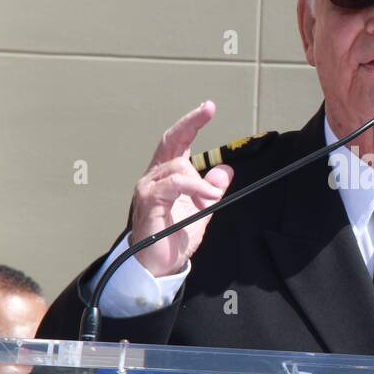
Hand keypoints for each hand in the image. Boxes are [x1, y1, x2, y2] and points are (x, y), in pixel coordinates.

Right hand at [130, 100, 234, 276]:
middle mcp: (154, 177)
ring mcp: (148, 188)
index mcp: (166, 176)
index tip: (208, 108)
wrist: (157, 266)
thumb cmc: (173, 238)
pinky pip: (174, 184)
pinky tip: (208, 199)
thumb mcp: (202, 211)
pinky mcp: (149, 201)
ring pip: (177, 166)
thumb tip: (225, 170)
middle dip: (190, 123)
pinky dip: (195, 188)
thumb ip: (212, 190)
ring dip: (201, 183)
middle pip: (170, 141)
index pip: (177, 142)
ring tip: (210, 202)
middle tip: (207, 110)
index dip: (191, 124)